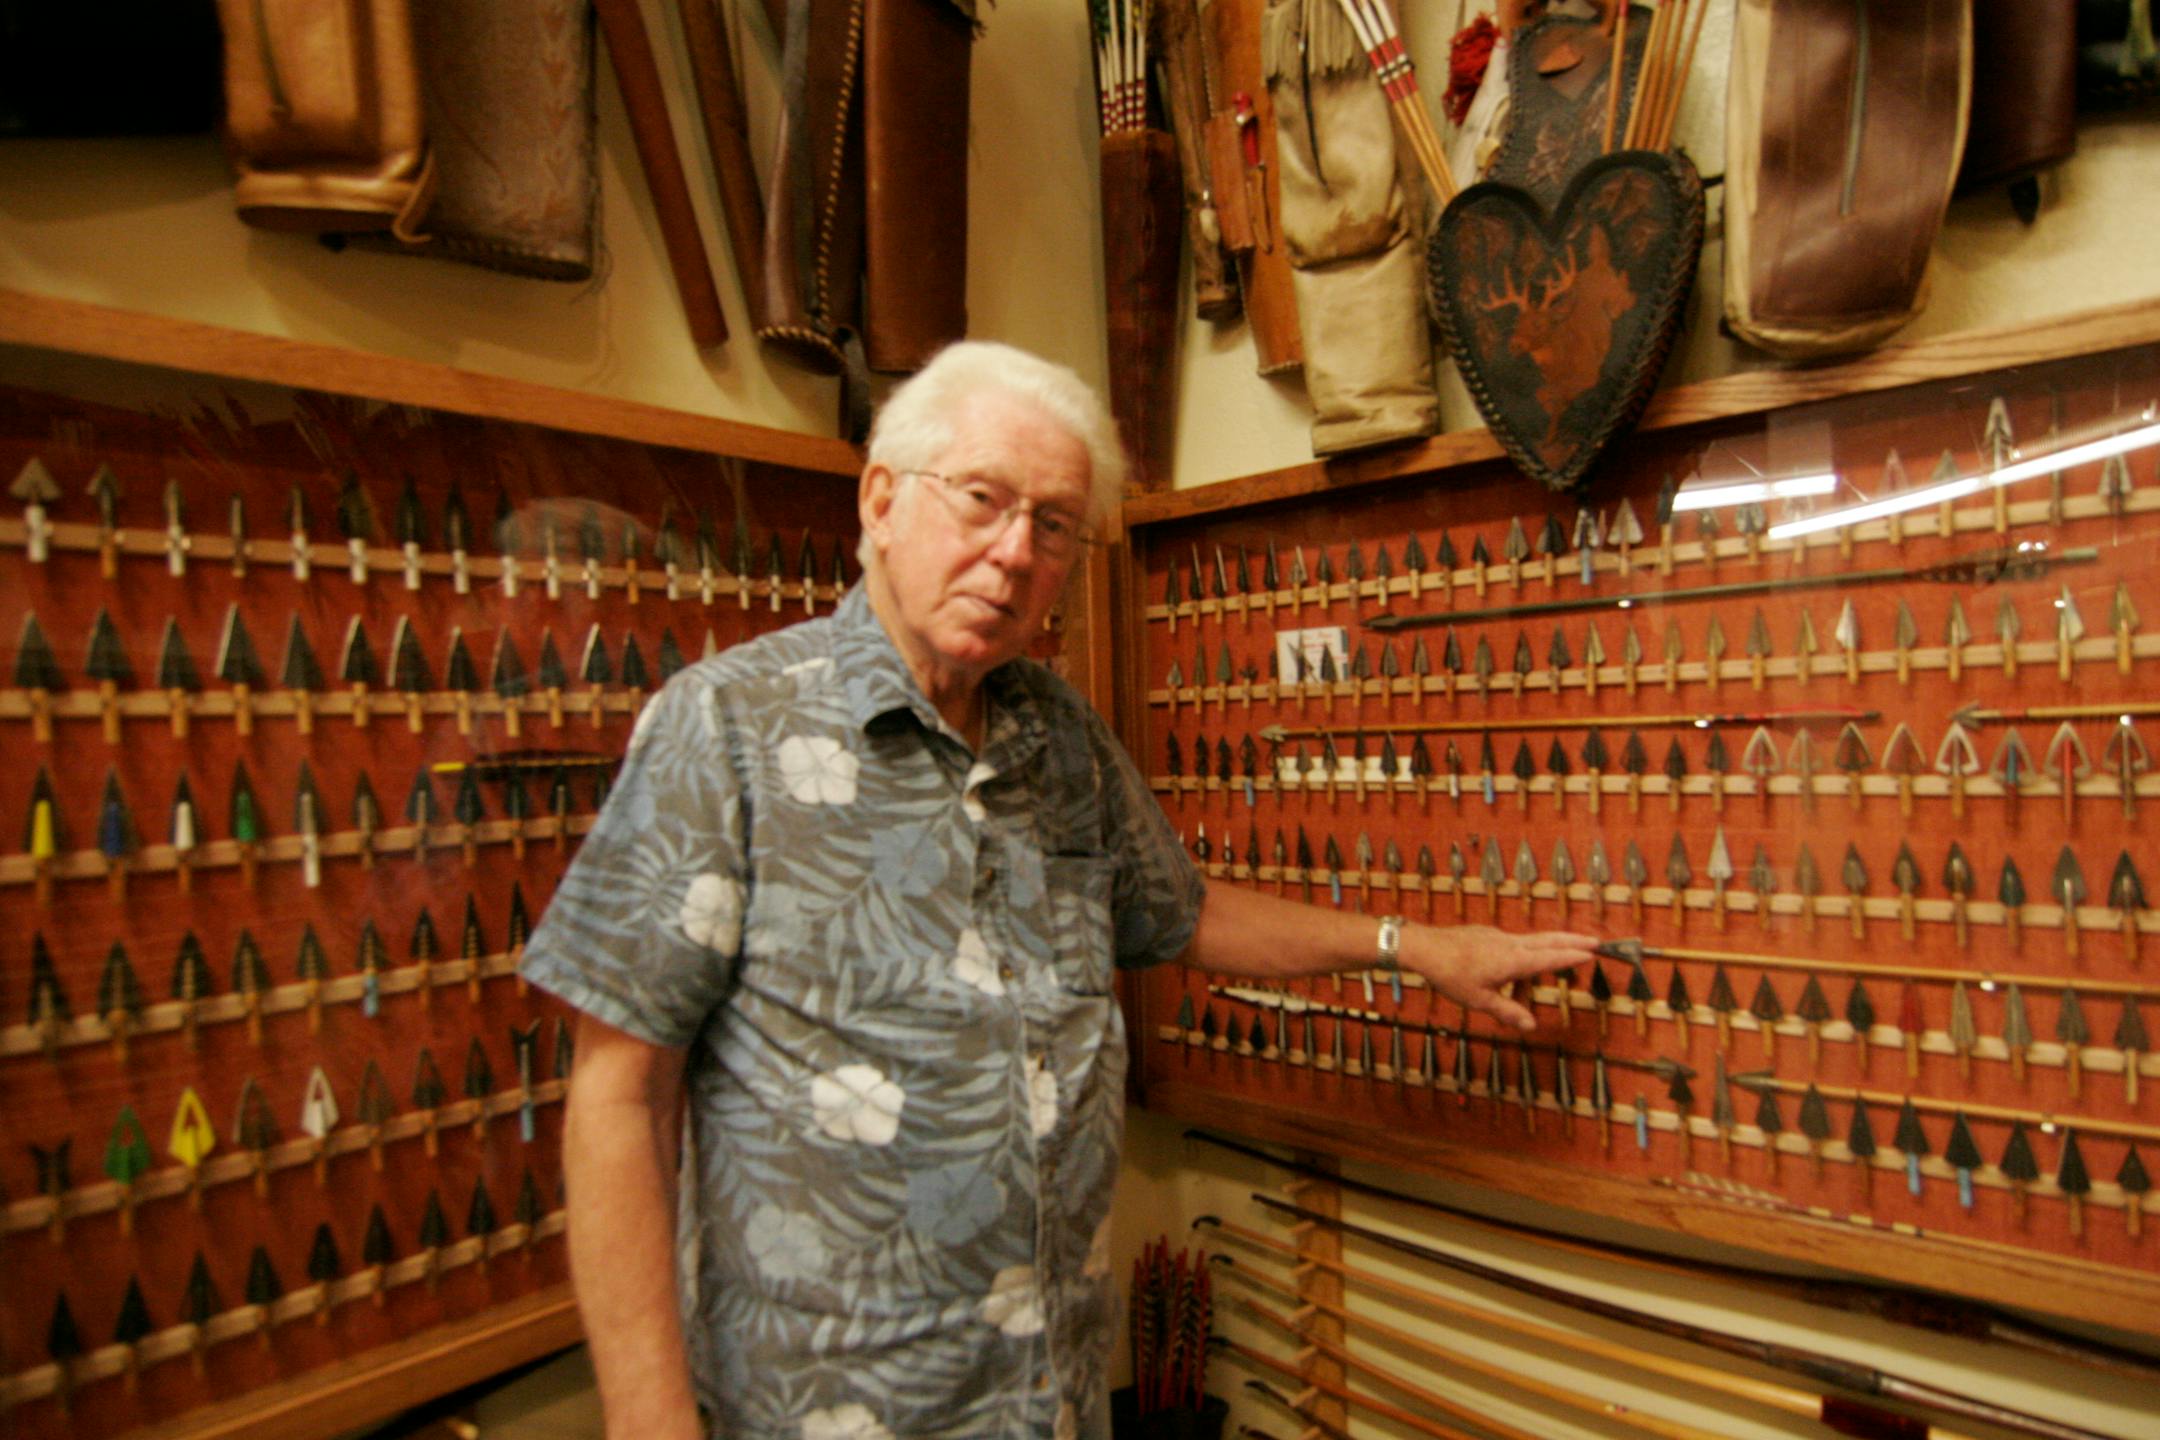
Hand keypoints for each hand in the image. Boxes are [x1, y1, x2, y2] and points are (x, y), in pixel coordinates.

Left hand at [1402, 925, 1599, 1031]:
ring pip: (1528, 946)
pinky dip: (1516, 960)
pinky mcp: (1486, 935)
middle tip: (1595, 942)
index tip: (1592, 953)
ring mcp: (1498, 936)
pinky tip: (1497, 978)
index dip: (1572, 956)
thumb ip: (1507, 1012)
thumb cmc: (1451, 975)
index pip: (1550, 958)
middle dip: (1572, 941)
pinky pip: (1509, 947)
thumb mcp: (1480, 1000)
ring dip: (1536, 963)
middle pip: (1548, 940)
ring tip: (1517, 996)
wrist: (1424, 948)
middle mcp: (1510, 944)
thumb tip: (1531, 1026)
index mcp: (1513, 960)